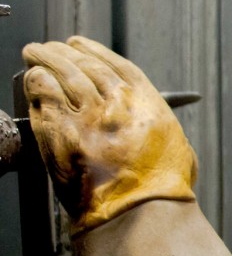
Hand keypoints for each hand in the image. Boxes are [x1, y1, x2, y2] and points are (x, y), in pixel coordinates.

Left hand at [21, 36, 196, 232]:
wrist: (139, 211)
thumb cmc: (160, 188)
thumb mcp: (175, 145)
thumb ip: (158, 126)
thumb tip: (151, 124)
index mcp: (146, 102)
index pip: (114, 64)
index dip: (93, 50)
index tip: (80, 44)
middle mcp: (116, 102)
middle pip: (84, 63)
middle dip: (64, 51)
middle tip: (49, 46)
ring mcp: (86, 115)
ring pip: (61, 73)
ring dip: (45, 59)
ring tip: (35, 53)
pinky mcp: (60, 132)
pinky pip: (42, 95)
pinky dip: (35, 83)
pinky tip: (32, 80)